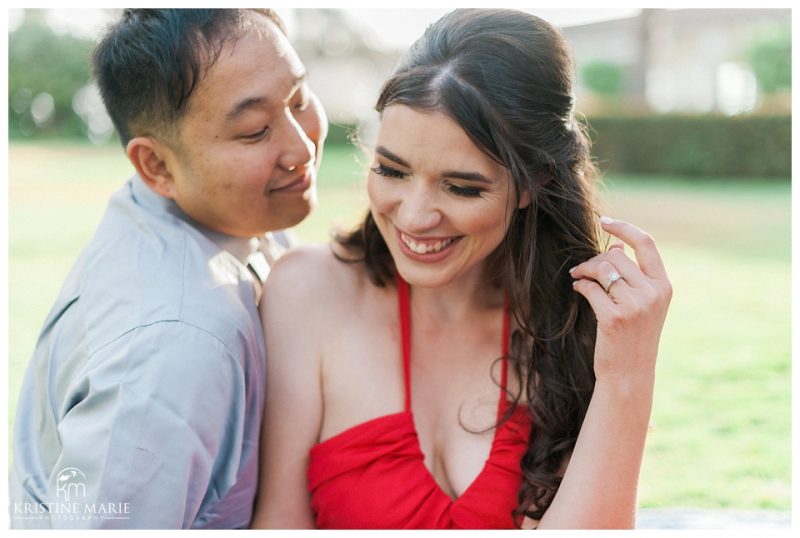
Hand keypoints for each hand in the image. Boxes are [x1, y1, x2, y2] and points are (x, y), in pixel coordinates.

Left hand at [569, 217, 671, 387]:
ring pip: (602, 269)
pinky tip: (577, 290)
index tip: (605, 220)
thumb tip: (616, 245)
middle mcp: (653, 294)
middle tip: (583, 270)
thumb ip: (633, 275)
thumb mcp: (642, 304)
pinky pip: (590, 288)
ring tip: (578, 277)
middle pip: (616, 256)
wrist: (629, 374)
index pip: (646, 243)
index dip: (624, 228)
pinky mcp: (614, 318)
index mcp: (663, 286)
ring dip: (585, 270)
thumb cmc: (633, 336)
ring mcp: (635, 306)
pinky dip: (580, 286)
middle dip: (595, 260)